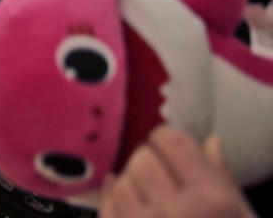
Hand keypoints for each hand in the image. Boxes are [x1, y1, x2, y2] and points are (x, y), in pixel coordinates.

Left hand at [99, 126, 256, 217]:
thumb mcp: (244, 217)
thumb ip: (224, 179)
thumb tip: (211, 141)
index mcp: (211, 200)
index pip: (174, 142)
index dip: (168, 138)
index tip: (171, 147)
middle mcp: (176, 212)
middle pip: (143, 158)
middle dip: (152, 162)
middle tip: (164, 175)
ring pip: (121, 181)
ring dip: (133, 183)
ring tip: (151, 196)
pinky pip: (105, 207)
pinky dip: (112, 199)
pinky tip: (126, 202)